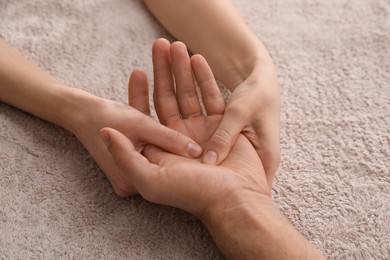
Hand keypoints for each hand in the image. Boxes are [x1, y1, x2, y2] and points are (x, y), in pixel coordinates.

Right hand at [69, 67, 201, 196]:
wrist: (81, 114)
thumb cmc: (108, 117)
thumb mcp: (142, 126)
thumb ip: (168, 139)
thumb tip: (196, 152)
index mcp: (132, 180)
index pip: (169, 177)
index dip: (192, 168)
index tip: (214, 159)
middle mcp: (134, 184)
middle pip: (167, 171)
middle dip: (188, 161)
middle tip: (213, 156)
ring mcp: (135, 177)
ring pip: (165, 162)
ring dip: (181, 150)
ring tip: (204, 145)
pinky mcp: (138, 166)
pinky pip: (158, 156)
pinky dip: (169, 145)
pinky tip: (189, 137)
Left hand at [99, 40, 323, 259]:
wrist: (236, 200)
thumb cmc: (192, 194)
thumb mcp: (150, 179)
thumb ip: (124, 156)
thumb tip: (103, 132)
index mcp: (161, 149)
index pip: (145, 114)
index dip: (138, 92)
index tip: (136, 71)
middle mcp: (179, 138)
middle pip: (167, 98)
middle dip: (163, 72)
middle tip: (158, 45)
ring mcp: (201, 130)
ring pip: (189, 94)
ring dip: (182, 70)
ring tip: (177, 45)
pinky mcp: (222, 126)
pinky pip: (211, 97)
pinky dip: (205, 78)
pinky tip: (198, 59)